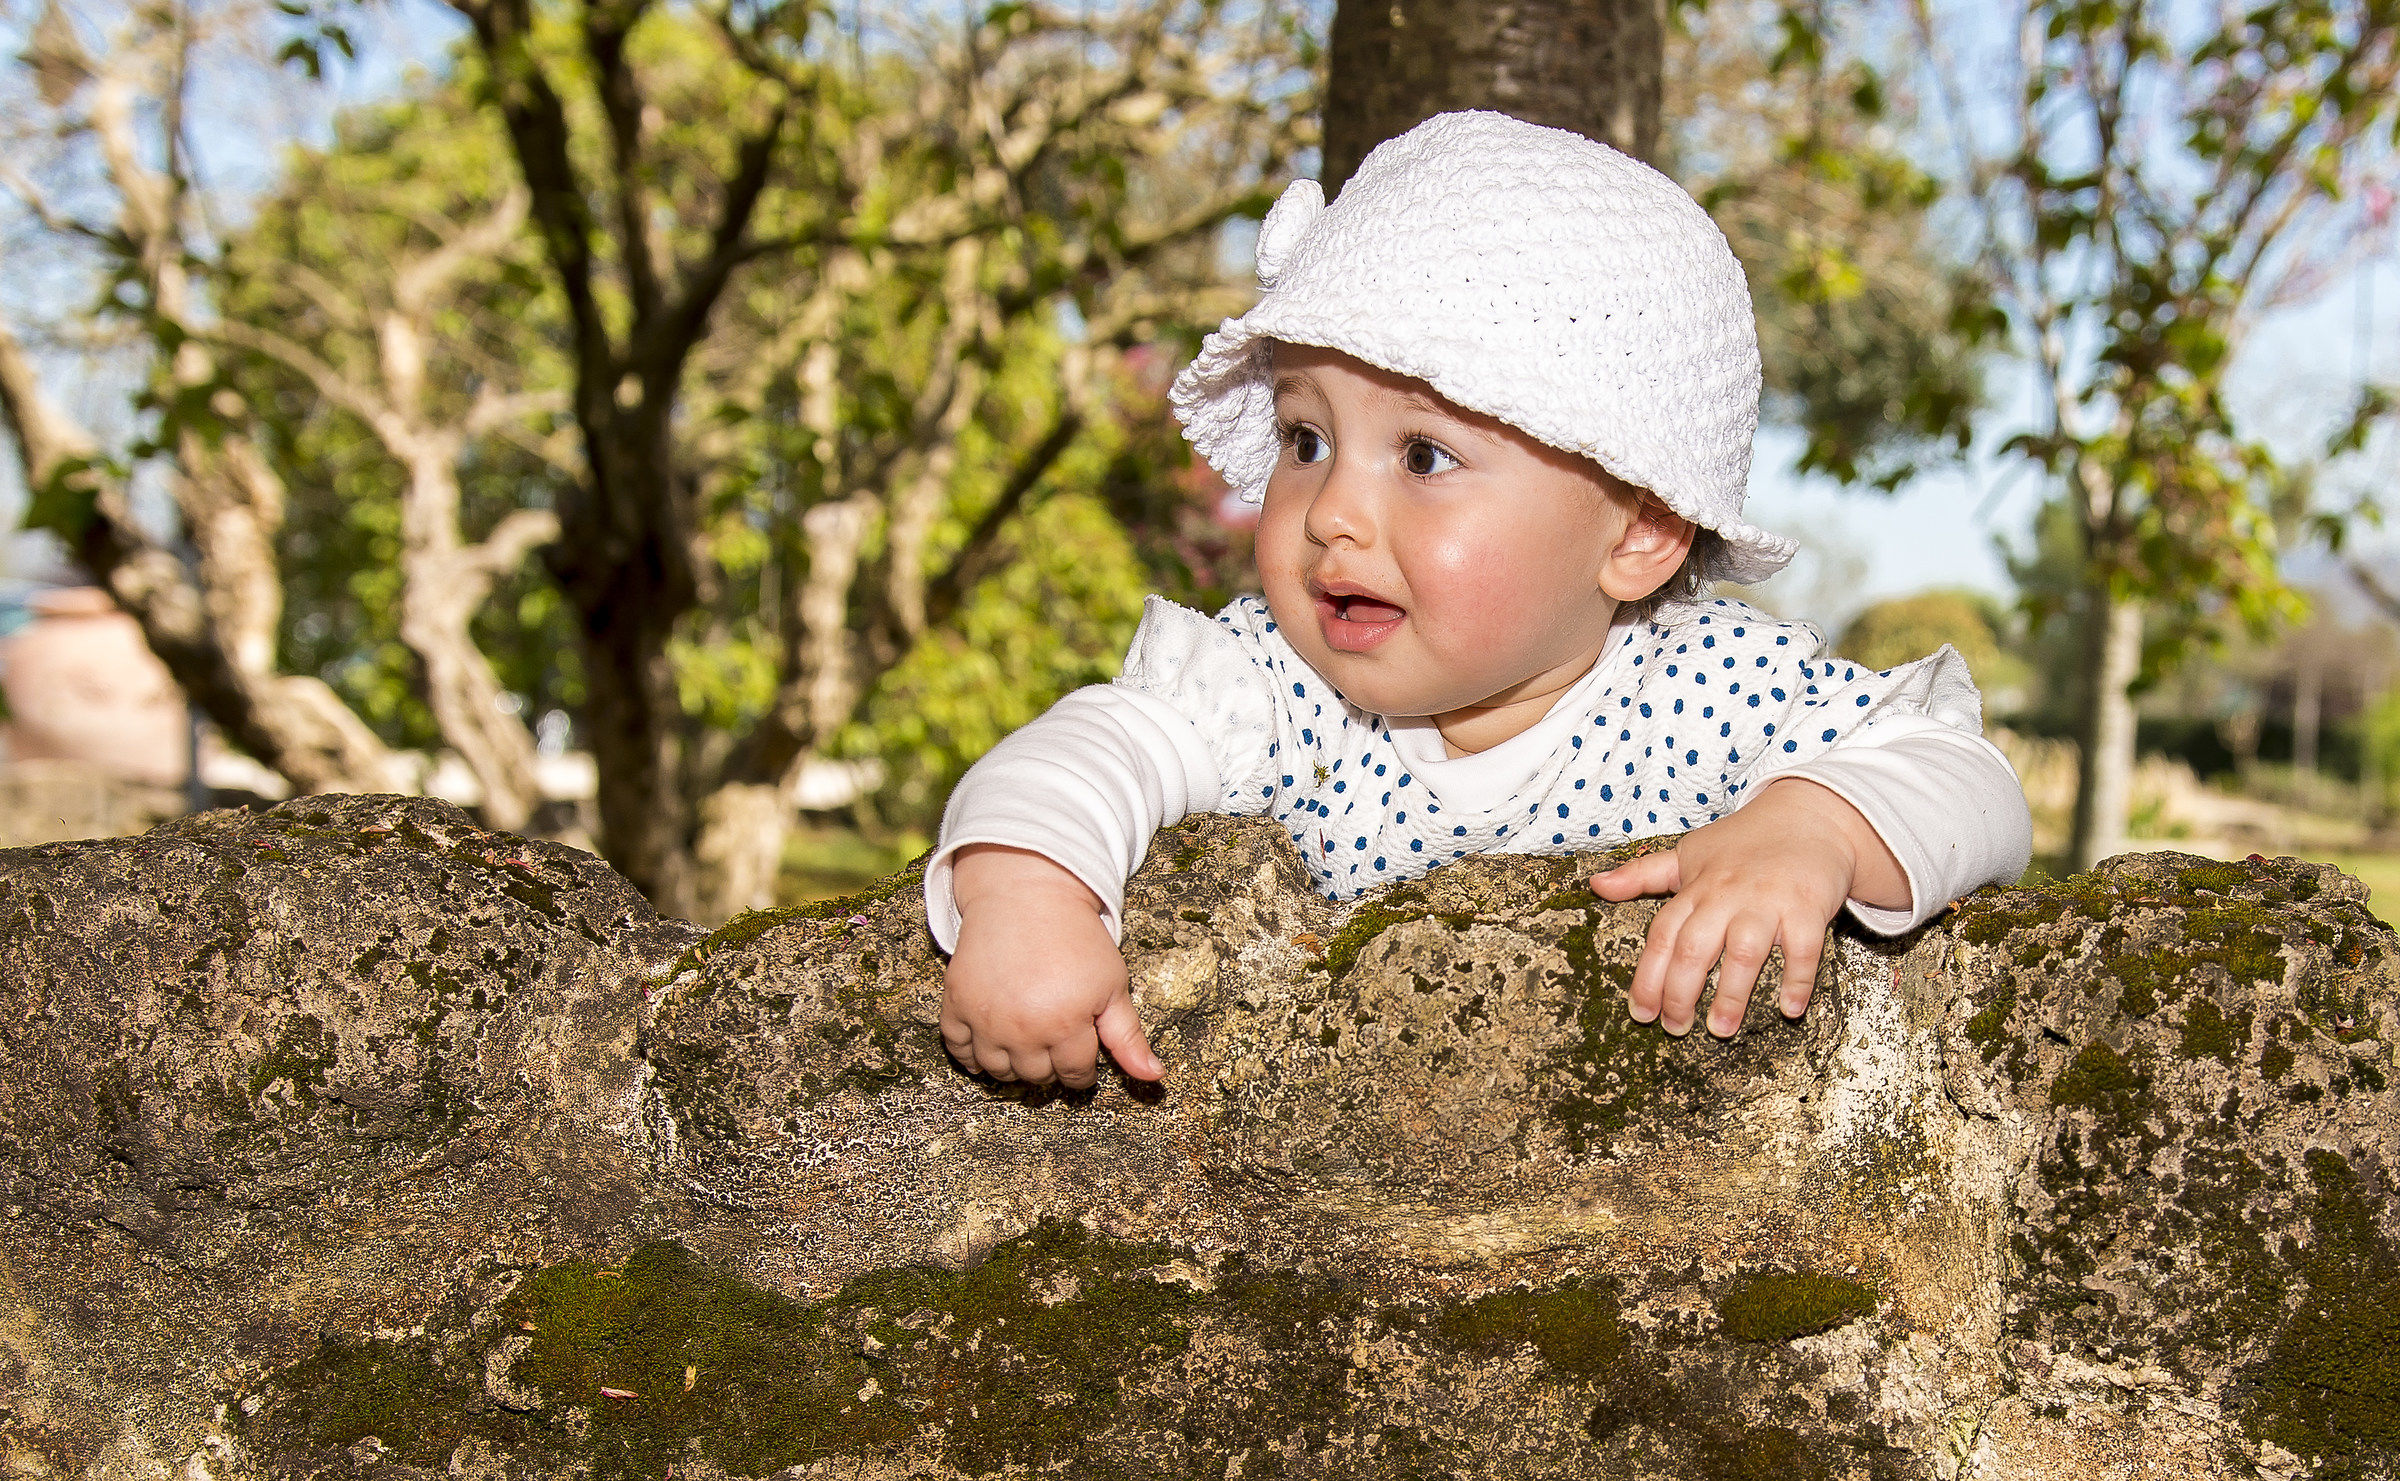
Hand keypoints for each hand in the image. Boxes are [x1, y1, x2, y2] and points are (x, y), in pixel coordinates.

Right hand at [940, 845, 1162, 1087]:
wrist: (1027, 895)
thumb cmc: (1077, 940)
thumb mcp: (1112, 985)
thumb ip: (1129, 1037)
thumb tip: (1155, 1077)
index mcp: (1066, 1025)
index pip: (1076, 1074)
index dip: (1083, 1069)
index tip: (1082, 1054)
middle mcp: (1023, 1029)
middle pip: (1037, 1077)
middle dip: (1051, 1066)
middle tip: (1055, 1039)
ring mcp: (985, 1019)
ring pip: (998, 1071)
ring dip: (1013, 1066)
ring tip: (1027, 1042)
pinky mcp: (956, 1005)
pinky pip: (957, 1051)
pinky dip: (970, 1057)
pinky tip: (988, 1047)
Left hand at [1587, 779, 1908, 1037]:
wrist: (1808, 816)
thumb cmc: (1744, 843)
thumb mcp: (1689, 854)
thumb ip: (1642, 874)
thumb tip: (1595, 885)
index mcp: (1696, 888)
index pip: (1662, 936)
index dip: (1647, 977)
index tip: (1640, 1013)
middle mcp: (1727, 895)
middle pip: (1694, 948)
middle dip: (1679, 992)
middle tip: (1674, 1029)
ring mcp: (1767, 902)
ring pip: (1743, 952)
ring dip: (1731, 994)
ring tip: (1720, 1029)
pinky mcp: (1807, 907)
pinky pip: (1802, 949)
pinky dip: (1797, 979)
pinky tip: (1789, 1009)